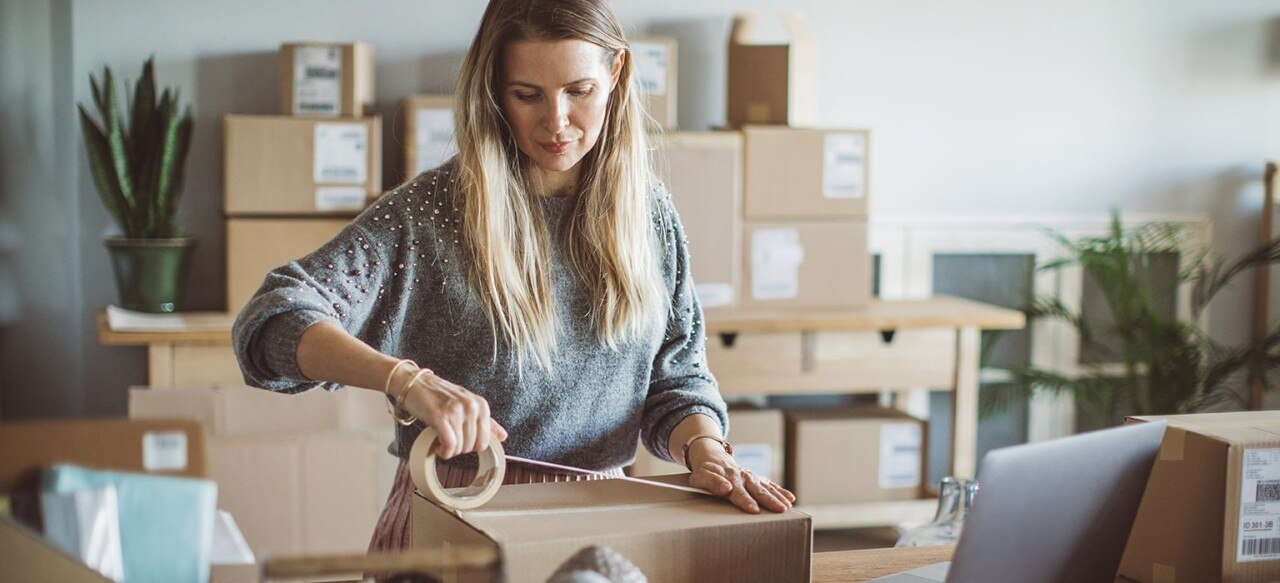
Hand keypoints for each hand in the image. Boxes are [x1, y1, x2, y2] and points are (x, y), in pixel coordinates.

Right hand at [390, 365, 507, 458]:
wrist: (414, 384)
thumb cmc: (439, 396)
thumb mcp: (467, 405)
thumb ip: (486, 421)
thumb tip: (503, 437)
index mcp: (481, 405)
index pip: (486, 440)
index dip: (471, 446)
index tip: (460, 441)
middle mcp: (472, 406)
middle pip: (473, 446)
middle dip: (460, 449)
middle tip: (448, 441)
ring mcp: (456, 410)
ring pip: (460, 447)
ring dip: (449, 451)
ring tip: (441, 441)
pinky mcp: (440, 416)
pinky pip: (449, 445)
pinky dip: (443, 452)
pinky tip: (437, 448)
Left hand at [686, 439, 795, 513]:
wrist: (713, 459)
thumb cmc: (705, 473)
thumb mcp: (700, 477)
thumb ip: (711, 482)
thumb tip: (726, 488)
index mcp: (728, 478)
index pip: (738, 492)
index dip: (745, 500)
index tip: (754, 509)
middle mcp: (743, 477)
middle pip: (757, 490)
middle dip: (768, 500)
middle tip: (779, 510)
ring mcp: (752, 477)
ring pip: (766, 488)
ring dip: (777, 497)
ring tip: (786, 507)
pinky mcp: (757, 479)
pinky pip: (771, 485)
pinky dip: (781, 491)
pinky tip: (790, 498)